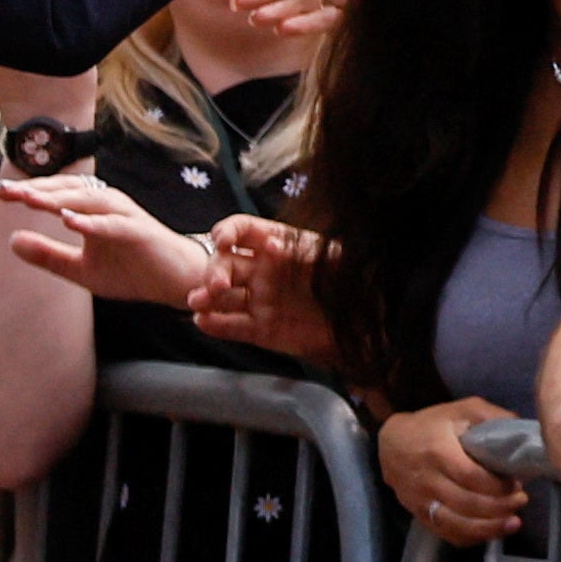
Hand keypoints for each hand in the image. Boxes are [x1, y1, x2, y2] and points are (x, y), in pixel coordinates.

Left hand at [0, 174, 214, 306]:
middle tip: (6, 192)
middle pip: (68, 190)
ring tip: (30, 201)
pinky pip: (112, 224)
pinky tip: (69, 221)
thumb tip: (11, 241)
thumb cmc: (130, 270)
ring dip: (59, 199)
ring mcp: (124, 215)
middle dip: (36, 189)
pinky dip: (91, 222)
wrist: (174, 281)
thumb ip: (48, 254)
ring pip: (88, 201)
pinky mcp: (139, 231)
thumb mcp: (80, 269)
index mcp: (92, 209)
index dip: (28, 191)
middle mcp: (107, 204)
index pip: (55, 194)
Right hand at [186, 214, 337, 363]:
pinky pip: (234, 326)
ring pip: (224, 297)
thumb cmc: (351, 280)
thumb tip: (271, 245)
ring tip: (196, 302)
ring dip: (206, 297)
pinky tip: (202, 321)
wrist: (363, 323)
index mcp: (278, 245)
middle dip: (215, 271)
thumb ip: (304, 250)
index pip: (244, 232)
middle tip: (215, 285)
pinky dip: (216, 324)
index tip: (223, 240)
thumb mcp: (336, 256)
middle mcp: (263, 270)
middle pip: (227, 264)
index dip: (229, 232)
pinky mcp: (262, 329)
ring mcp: (260, 300)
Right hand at [378, 395, 534, 546]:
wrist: (392, 444)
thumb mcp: (461, 409)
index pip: (471, 477)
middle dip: (500, 507)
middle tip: (521, 501)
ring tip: (513, 522)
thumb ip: (490, 416)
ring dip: (489, 528)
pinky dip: (471, 537)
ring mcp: (421, 502)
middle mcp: (428, 481)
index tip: (517, 483)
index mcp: (439, 452)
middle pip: (468, 504)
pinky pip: (447, 534)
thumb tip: (520, 430)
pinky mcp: (420, 516)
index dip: (497, 486)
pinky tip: (491, 532)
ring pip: (457, 525)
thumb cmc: (432, 425)